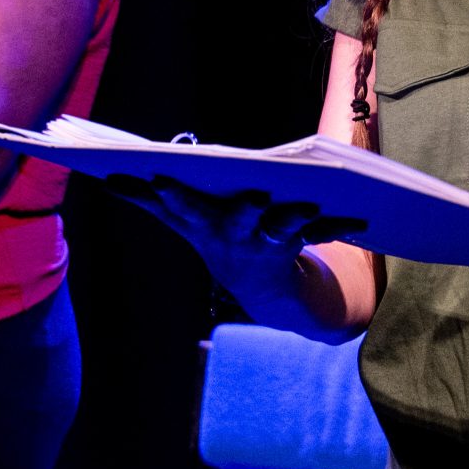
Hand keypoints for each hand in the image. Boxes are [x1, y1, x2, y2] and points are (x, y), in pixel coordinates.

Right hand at [105, 175, 366, 277]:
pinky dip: (340, 225)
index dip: (170, 193)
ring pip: (280, 227)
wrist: (265, 292)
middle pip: (234, 219)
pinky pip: (322, 233)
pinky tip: (361, 219)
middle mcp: (234, 236)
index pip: (181, 206)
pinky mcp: (300, 244)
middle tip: (251, 196)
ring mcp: (267, 243)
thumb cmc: (219, 238)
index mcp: (204, 224)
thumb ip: (147, 199)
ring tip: (309, 205)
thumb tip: (107, 177)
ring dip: (294, 218)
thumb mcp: (183, 222)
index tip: (158, 176)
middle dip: (239, 209)